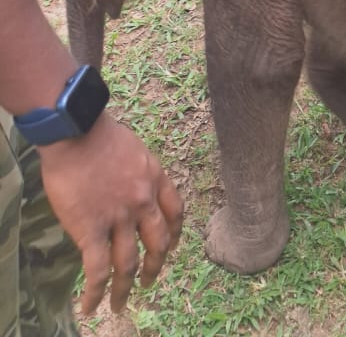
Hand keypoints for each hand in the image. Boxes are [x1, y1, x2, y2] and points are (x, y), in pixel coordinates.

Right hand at [38, 114, 182, 314]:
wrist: (77, 132)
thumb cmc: (100, 133)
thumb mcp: (133, 149)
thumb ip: (136, 173)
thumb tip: (127, 190)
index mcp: (155, 177)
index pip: (175, 211)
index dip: (175, 233)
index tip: (172, 246)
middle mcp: (143, 201)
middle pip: (158, 242)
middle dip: (156, 266)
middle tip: (150, 281)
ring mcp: (119, 217)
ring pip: (129, 263)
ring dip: (125, 288)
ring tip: (120, 304)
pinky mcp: (92, 230)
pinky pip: (97, 270)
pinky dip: (95, 293)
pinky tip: (91, 306)